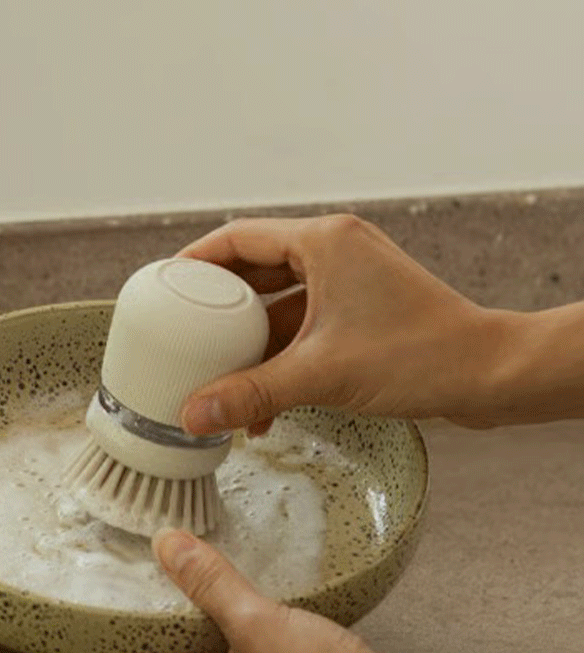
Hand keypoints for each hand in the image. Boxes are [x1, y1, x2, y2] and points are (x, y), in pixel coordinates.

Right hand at [176, 215, 509, 435]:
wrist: (487, 375)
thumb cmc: (421, 355)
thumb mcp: (321, 374)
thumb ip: (252, 393)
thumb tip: (194, 414)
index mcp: (323, 242)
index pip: (237, 238)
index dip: (195, 263)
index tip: (165, 289)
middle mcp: (334, 252)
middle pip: (254, 272)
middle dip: (219, 312)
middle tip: (182, 336)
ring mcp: (349, 283)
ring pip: (278, 307)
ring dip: (250, 345)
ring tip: (219, 380)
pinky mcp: (360, 314)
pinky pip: (303, 329)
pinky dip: (280, 359)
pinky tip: (264, 403)